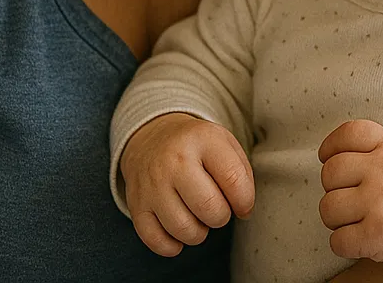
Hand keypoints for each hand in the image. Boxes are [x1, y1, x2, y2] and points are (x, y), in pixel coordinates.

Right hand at [119, 112, 253, 256]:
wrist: (153, 137)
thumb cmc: (197, 146)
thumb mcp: (224, 142)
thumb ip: (241, 173)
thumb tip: (243, 212)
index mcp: (202, 139)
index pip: (233, 179)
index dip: (245, 200)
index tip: (243, 204)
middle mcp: (175, 160)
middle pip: (209, 208)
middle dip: (221, 217)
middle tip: (218, 209)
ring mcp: (152, 184)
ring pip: (184, 229)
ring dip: (199, 233)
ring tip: (199, 217)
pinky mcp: (137, 205)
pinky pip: (157, 241)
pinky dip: (173, 245)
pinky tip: (180, 229)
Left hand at [325, 111, 382, 281]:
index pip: (347, 133)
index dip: (331, 147)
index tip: (332, 159)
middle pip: (331, 172)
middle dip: (335, 189)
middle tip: (353, 198)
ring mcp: (378, 202)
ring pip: (329, 206)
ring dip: (338, 218)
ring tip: (360, 219)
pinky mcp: (375, 235)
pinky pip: (338, 238)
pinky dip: (344, 243)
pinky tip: (363, 240)